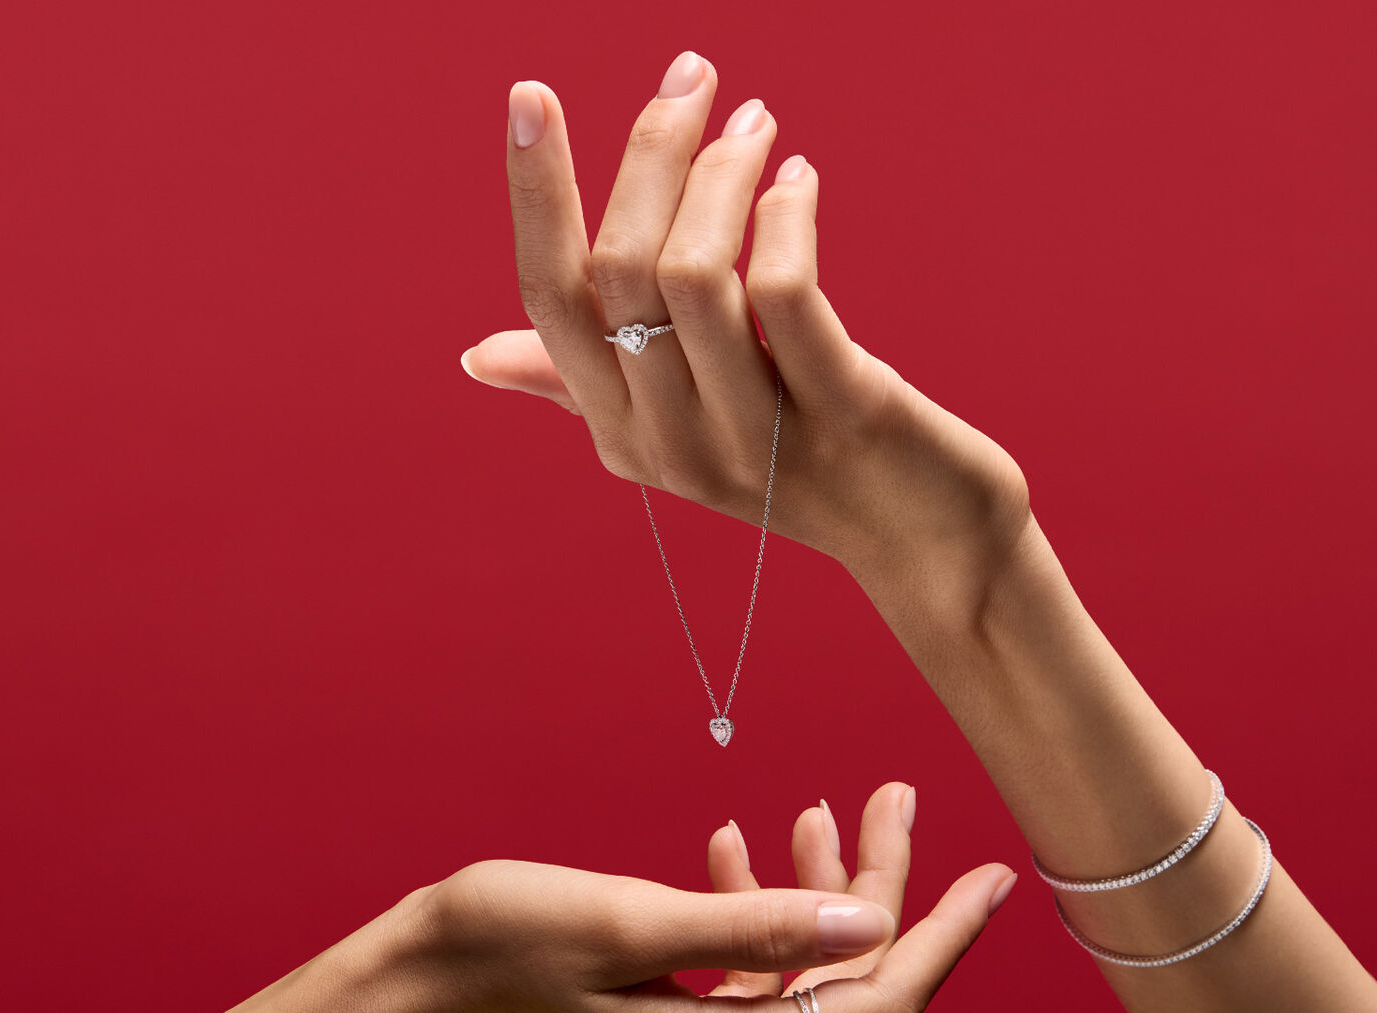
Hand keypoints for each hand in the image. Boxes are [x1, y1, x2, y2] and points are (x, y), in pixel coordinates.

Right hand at [356, 790, 1015, 1012]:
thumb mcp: (634, 918)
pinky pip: (742, 988)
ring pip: (795, 980)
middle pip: (840, 986)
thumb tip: (874, 917)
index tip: (996, 874)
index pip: (878, 1001)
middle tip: (884, 796)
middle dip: (870, 890)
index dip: (942, 933)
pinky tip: (734, 850)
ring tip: (808, 809)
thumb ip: (763, 924)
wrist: (404, 993)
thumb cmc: (501, 943)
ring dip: (807, 897)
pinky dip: (750, 923)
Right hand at [464, 53, 1030, 615]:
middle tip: (694, 80)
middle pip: (620, 270)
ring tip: (756, 123)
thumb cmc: (799, 468)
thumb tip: (477, 358)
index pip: (550, 302)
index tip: (531, 95)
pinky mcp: (841, 415)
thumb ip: (584, 385)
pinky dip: (787, 218)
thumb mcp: (681, 430)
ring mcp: (754, 436)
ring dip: (722, 172)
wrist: (923, 544)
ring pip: (694, 274)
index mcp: (622, 433)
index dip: (534, 195)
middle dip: (650, 151)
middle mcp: (672, 442)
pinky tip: (799, 183)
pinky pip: (786, 293)